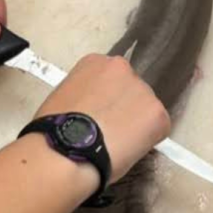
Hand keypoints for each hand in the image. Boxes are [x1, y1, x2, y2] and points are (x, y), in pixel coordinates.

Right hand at [34, 55, 170, 182]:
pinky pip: (157, 129)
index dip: (104, 101)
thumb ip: (83, 95)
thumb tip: (89, 112)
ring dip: (136, 124)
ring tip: (117, 145)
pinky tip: (127, 150)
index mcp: (96, 63)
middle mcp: (123, 68)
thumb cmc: (54, 128)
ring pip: (145, 110)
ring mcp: (143, 90)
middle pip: (130, 91)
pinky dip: (147, 141)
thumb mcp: (62, 97)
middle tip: (109, 132)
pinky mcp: (158, 114)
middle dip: (123, 109)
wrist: (66, 148)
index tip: (97, 116)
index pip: (109, 80)